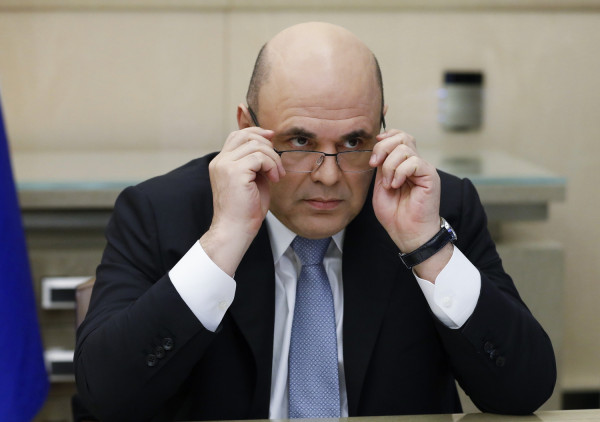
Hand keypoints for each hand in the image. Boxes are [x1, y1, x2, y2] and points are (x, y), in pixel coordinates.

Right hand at [201, 127, 284, 275]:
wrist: (235, 230)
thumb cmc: (245, 211)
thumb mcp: (252, 180)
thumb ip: (257, 163)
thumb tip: (269, 144)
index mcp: (221, 163)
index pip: (237, 136)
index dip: (256, 133)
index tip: (272, 138)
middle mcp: (220, 161)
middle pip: (246, 135)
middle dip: (268, 146)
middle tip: (277, 166)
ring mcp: (225, 165)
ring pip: (256, 146)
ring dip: (273, 159)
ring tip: (276, 176)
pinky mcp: (235, 172)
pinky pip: (259, 157)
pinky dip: (271, 166)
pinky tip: (273, 179)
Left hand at [370, 129, 441, 253]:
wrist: (407, 233)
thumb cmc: (394, 214)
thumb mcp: (380, 185)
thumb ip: (381, 166)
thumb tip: (379, 147)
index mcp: (404, 164)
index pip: (398, 137)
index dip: (385, 138)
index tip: (374, 155)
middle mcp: (415, 163)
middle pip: (402, 137)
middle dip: (383, 148)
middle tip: (375, 165)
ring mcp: (423, 168)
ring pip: (405, 148)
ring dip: (389, 166)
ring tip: (389, 184)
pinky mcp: (430, 176)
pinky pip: (414, 161)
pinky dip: (401, 172)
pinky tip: (396, 185)